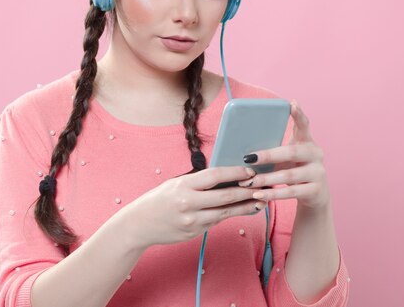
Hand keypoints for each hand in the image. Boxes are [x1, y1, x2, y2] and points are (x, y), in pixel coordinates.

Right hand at [114, 166, 264, 249]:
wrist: (138, 225)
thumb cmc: (160, 199)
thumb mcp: (176, 183)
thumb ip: (199, 181)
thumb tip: (227, 175)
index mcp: (184, 185)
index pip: (215, 176)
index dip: (236, 173)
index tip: (251, 171)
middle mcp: (188, 203)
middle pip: (225, 196)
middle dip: (248, 191)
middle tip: (264, 187)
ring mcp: (192, 220)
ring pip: (225, 213)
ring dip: (246, 206)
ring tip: (261, 201)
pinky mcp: (194, 232)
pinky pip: (216, 222)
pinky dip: (231, 215)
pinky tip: (244, 210)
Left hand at [237, 100, 330, 209]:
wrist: (316, 196)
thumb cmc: (295, 171)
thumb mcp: (288, 159)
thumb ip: (274, 152)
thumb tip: (243, 153)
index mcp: (307, 142)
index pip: (304, 125)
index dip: (299, 114)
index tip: (292, 103)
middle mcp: (316, 155)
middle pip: (291, 152)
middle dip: (269, 155)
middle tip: (249, 158)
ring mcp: (318, 173)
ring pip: (289, 175)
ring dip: (266, 179)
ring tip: (249, 182)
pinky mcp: (316, 190)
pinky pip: (291, 192)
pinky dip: (273, 194)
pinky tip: (258, 196)